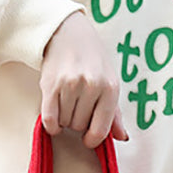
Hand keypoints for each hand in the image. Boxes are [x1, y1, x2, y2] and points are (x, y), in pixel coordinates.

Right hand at [40, 12, 128, 148]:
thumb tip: (122, 137)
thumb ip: (115, 114)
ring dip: (64, 118)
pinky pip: (50, 120)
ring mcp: (70, 84)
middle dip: (77, 121)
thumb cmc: (92, 61)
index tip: (88, 137)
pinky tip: (54, 117)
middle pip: (79, 127)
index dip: (92, 139)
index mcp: (110, 88)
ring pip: (65, 123)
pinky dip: (51, 124)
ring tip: (67, 101)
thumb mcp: (109, 82)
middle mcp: (91, 85)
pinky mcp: (51, 84)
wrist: (68, 32)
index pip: (100, 131)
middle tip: (76, 105)